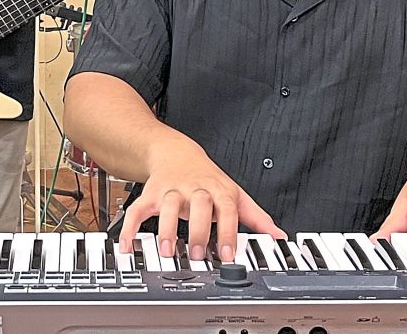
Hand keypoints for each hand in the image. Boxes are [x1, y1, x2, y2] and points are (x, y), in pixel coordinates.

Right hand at [119, 137, 284, 262]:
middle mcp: (194, 188)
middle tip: (197, 254)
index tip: (228, 253)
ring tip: (166, 250)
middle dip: (197, 229)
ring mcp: (171, 190)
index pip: (226, 207)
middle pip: (198, 204)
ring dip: (165, 228)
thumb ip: (255, 217)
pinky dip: (130, 227)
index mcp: (217, 189)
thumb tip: (279, 235)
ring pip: (167, 205)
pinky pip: (137, 209)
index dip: (228, 230)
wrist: (175, 152)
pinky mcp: (151, 194)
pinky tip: (127, 246)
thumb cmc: (208, 178)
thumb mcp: (234, 193)